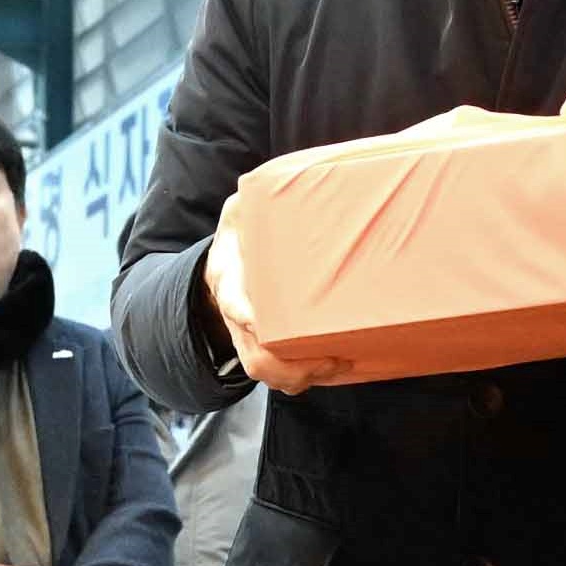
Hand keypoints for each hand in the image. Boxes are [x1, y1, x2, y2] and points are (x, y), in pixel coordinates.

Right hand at [204, 216, 348, 394]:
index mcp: (228, 277)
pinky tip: (334, 366)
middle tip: (330, 357)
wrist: (227, 261)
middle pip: (254, 356)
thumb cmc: (242, 232)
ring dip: (300, 377)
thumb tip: (279, 186)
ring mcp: (247, 335)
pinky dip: (304, 378)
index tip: (261, 321)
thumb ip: (254, 199)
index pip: (232, 301)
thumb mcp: (241, 210)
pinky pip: (278, 375)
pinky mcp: (264, 346)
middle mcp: (235, 314)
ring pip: (264, 372)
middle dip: (290, 366)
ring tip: (338, 363)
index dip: (246, 315)